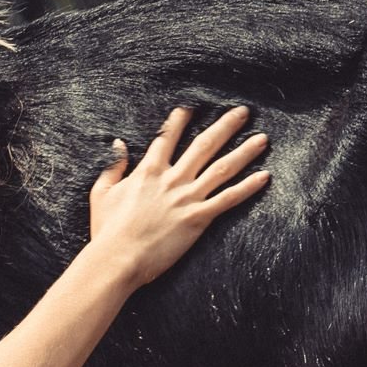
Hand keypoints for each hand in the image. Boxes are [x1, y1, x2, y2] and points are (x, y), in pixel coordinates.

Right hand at [86, 105, 269, 291]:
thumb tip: (119, 144)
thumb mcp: (102, 193)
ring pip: (222, 168)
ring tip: (263, 139)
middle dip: (225, 126)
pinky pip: (228, 199)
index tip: (193, 107)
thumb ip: (113, 167)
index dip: (180, 120)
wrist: (117, 259)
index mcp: (148, 171)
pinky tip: (264, 176)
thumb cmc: (107, 230)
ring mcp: (187, 198)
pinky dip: (247, 187)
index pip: (168, 137)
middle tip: (243, 112)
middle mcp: (172, 179)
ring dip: (244, 151)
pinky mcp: (197, 218)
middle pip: (204, 145)